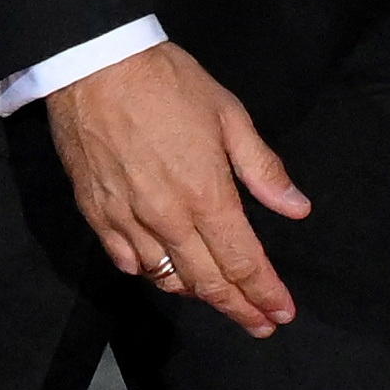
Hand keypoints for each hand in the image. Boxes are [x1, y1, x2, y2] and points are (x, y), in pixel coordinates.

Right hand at [41, 41, 310, 336]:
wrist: (93, 65)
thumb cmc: (167, 83)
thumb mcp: (230, 116)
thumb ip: (263, 169)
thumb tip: (296, 208)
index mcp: (207, 195)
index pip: (242, 262)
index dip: (265, 293)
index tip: (281, 314)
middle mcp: (167, 218)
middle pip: (206, 281)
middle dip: (238, 308)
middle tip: (259, 324)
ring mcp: (126, 219)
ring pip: (165, 277)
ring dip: (196, 293)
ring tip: (217, 297)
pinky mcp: (95, 212)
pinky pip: (126, 260)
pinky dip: (149, 272)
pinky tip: (163, 270)